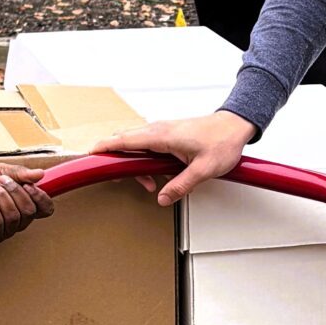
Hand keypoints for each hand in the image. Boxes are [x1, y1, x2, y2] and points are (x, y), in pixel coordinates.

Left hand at [0, 163, 54, 242]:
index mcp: (29, 205)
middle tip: (0, 180)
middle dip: (14, 192)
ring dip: (0, 197)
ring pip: (12, 216)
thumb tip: (40, 174)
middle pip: (28, 211)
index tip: (28, 185)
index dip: (41, 198)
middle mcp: (22, 221)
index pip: (46, 209)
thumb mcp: (5, 172)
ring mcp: (9, 230)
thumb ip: (22, 173)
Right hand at [100, 110, 254, 206]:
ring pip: (134, 145)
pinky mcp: (167, 135)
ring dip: (134, 164)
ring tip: (146, 183)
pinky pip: (145, 146)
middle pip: (124, 142)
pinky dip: (143, 160)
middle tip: (117, 179)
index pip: (123, 140)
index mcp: (162, 136)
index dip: (104, 148)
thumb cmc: (223, 141)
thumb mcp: (204, 169)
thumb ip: (181, 185)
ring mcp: (162, 131)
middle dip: (117, 161)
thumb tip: (163, 198)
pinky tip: (154, 174)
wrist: (236, 126)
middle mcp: (158, 130)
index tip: (89, 156)